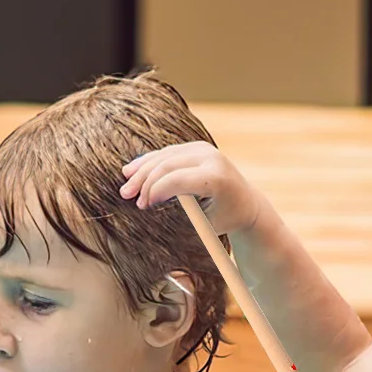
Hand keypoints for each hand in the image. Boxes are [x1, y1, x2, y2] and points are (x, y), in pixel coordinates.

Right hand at [118, 143, 261, 235]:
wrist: (245, 202)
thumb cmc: (224, 219)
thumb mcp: (205, 224)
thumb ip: (182, 215)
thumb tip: (150, 204)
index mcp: (216, 178)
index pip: (177, 180)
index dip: (156, 190)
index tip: (142, 206)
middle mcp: (211, 158)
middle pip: (167, 164)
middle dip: (144, 181)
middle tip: (126, 197)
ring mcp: (204, 149)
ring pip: (164, 155)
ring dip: (142, 170)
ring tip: (126, 187)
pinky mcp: (197, 147)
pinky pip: (168, 152)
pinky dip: (149, 162)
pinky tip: (131, 170)